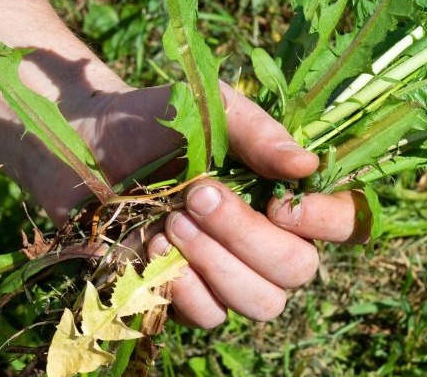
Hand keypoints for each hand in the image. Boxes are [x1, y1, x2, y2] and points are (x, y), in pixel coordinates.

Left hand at [78, 83, 370, 327]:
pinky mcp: (184, 300)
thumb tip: (308, 165)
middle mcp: (268, 240)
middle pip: (299, 270)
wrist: (79, 146)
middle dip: (247, 236)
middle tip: (197, 196)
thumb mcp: (209, 109)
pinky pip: (211, 317)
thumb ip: (259, 133)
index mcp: (285, 194)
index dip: (329, 222)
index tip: (282, 202)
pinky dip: (183, 286)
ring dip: (216, 263)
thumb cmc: (152, 121)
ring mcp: (228, 275)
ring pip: (261, 303)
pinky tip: (153, 247)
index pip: (346, 223)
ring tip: (172, 221)